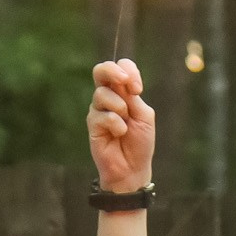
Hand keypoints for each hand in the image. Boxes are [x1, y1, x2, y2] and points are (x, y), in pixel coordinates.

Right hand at [87, 59, 154, 193]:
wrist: (132, 168)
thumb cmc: (140, 142)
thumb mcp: (144, 115)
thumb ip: (133, 97)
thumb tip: (121, 81)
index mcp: (124, 92)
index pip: (121, 67)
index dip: (129, 71)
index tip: (137, 89)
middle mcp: (109, 97)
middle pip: (101, 71)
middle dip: (112, 71)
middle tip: (125, 81)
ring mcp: (98, 110)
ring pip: (102, 94)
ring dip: (119, 108)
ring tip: (125, 125)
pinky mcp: (92, 124)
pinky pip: (101, 115)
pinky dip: (115, 124)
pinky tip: (119, 134)